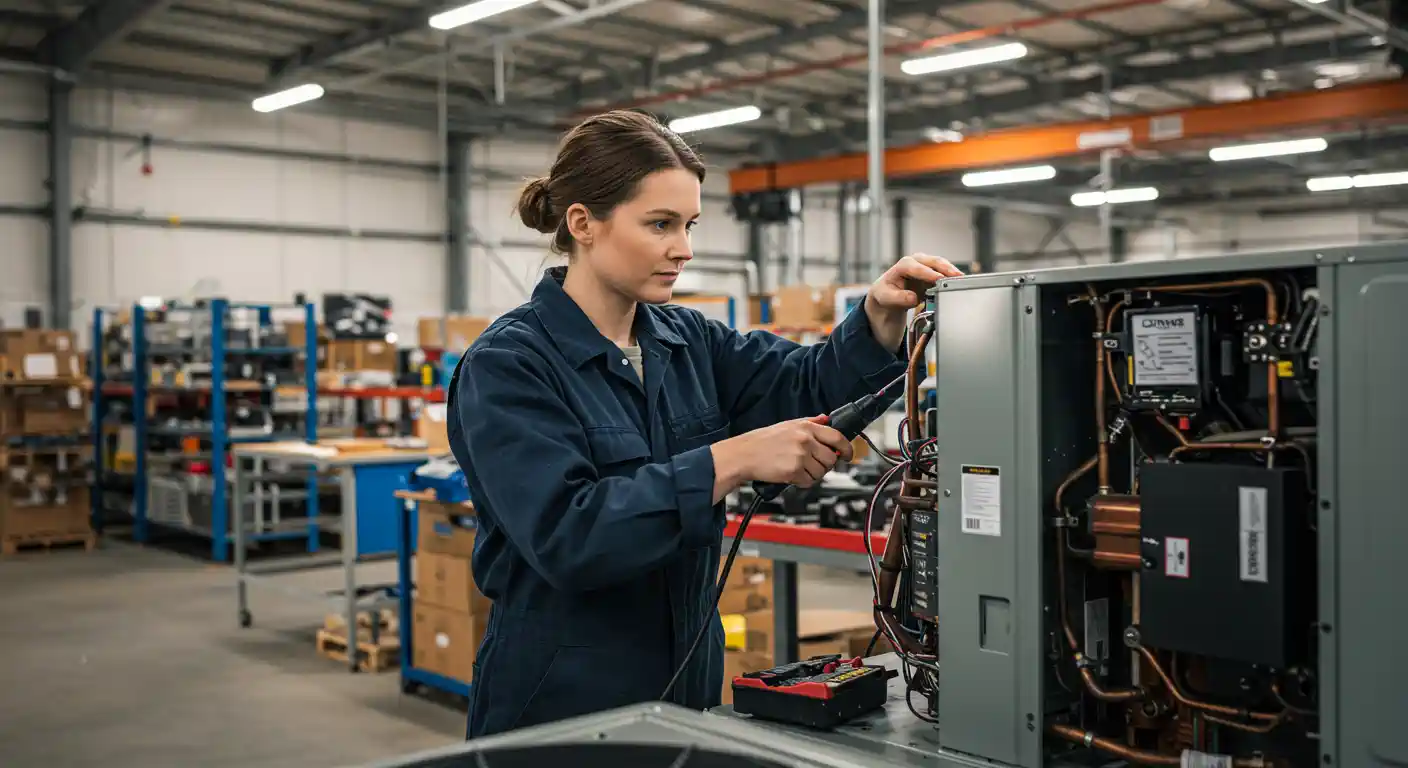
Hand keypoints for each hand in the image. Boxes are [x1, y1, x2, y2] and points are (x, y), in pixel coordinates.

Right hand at [710, 416, 853, 500]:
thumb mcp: (787, 425)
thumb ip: (810, 422)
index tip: (847, 455)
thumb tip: (826, 419)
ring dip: (813, 474)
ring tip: (799, 469)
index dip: (847, 448)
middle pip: (831, 458)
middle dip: (825, 465)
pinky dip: (802, 482)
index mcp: (806, 427)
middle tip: (813, 465)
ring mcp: (800, 455)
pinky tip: (792, 475)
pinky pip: (809, 481)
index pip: (837, 437)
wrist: (743, 454)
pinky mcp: (794, 471)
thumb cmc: (762, 441)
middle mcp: (805, 440)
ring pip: (822, 472)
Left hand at [865, 253, 963, 351]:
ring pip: (942, 265)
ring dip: (953, 272)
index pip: (918, 268)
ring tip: (963, 280)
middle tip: (958, 277)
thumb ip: (899, 298)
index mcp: (904, 265)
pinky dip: (953, 277)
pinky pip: (945, 272)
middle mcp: (916, 261)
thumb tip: (912, 298)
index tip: (940, 280)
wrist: (888, 295)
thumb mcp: (886, 297)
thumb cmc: (886, 293)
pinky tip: (960, 283)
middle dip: (947, 269)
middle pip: (934, 261)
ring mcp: (926, 266)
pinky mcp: (933, 273)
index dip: (930, 274)